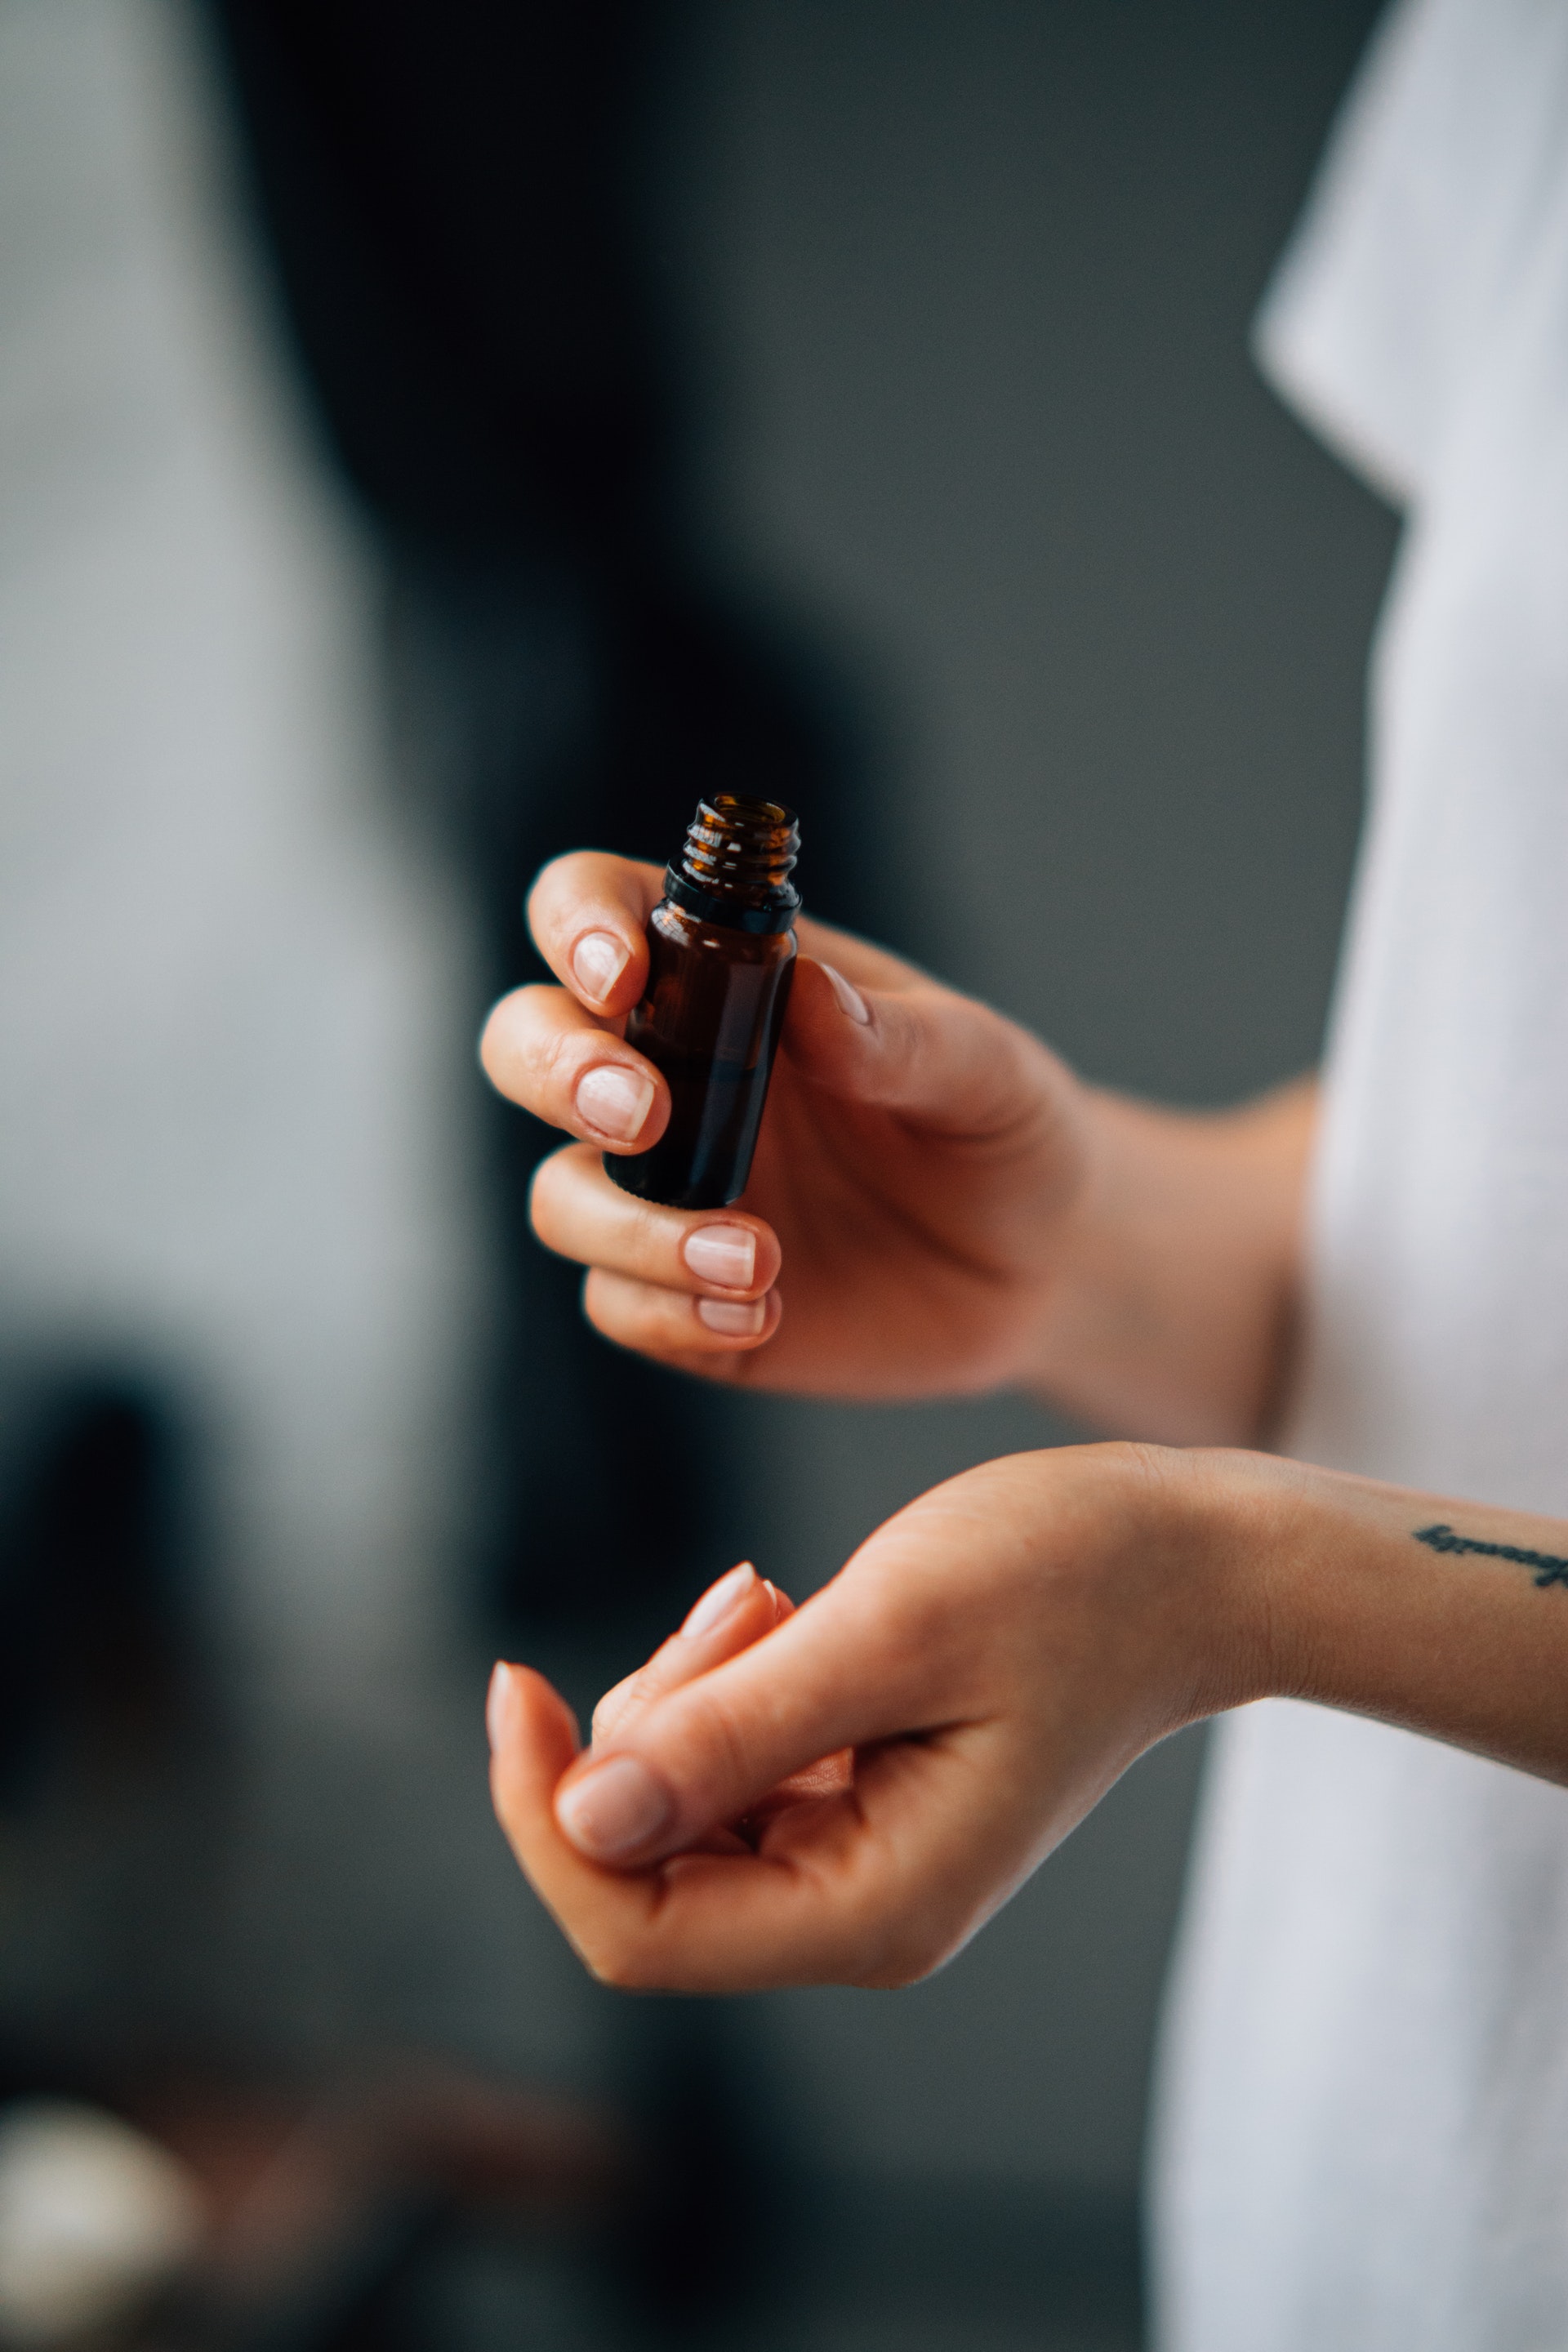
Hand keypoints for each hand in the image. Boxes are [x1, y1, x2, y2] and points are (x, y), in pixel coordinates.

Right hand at [479, 853, 1088, 1397]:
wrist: (1042, 1266)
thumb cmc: (1005, 1128)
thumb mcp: (987, 1069)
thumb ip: (902, 1037)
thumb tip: (809, 998)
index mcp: (728, 976)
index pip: (597, 907)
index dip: (579, 927)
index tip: (624, 980)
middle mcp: (671, 1072)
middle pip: (524, 1043)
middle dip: (557, 1073)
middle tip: (646, 1118)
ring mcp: (667, 1188)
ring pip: (561, 1196)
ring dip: (632, 1228)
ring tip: (757, 1258)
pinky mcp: (680, 1292)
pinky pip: (617, 1303)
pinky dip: (670, 1311)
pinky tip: (763, 1311)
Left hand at [486, 1442, 1263, 1991]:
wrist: (1190, 1559)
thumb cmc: (1072, 1579)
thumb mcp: (893, 1630)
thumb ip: (737, 1732)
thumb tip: (586, 1812)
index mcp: (871, 1910)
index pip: (632, 1927)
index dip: (543, 1816)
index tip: (519, 1681)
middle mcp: (854, 1910)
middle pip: (640, 1859)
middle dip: (647, 1716)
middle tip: (748, 1599)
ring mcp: (853, 1858)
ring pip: (673, 1798)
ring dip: (693, 1683)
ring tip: (780, 1593)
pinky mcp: (853, 1798)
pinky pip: (724, 1759)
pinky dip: (728, 1677)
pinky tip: (789, 1605)